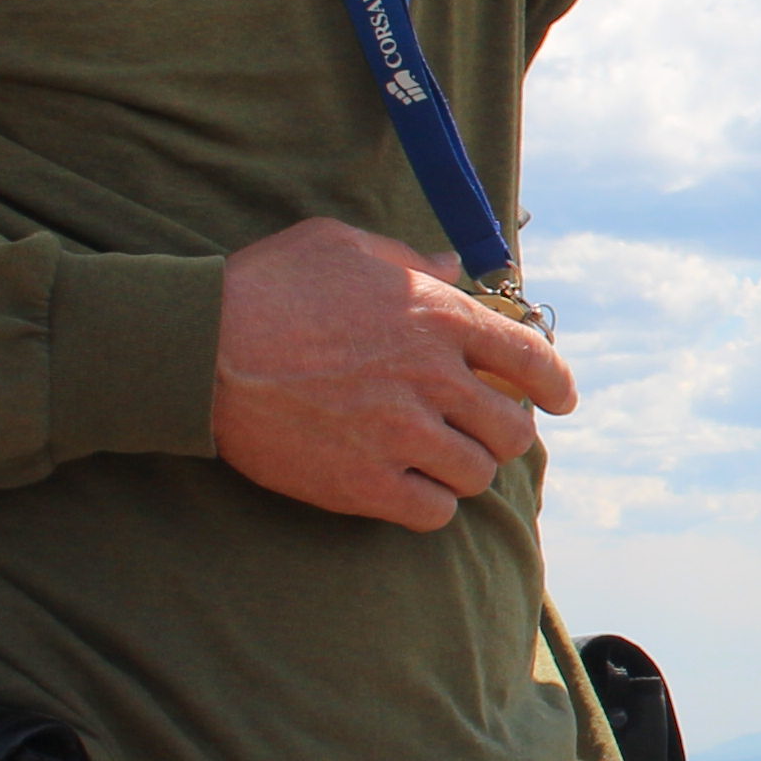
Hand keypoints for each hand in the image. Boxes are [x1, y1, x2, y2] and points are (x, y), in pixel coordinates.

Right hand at [210, 218, 577, 532]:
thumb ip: (409, 261)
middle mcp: (433, 378)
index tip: (560, 400)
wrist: (200, 351)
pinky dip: (429, 504)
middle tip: (479, 432)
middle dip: (503, 431)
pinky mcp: (365, 483)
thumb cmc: (266, 287)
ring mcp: (401, 434)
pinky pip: (433, 512)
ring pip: (476, 474)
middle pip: (512, 427)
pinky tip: (408, 489)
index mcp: (439, 318)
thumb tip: (453, 267)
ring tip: (435, 458)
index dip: (556, 385)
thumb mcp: (342, 247)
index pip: (532, 359)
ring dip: (463, 468)